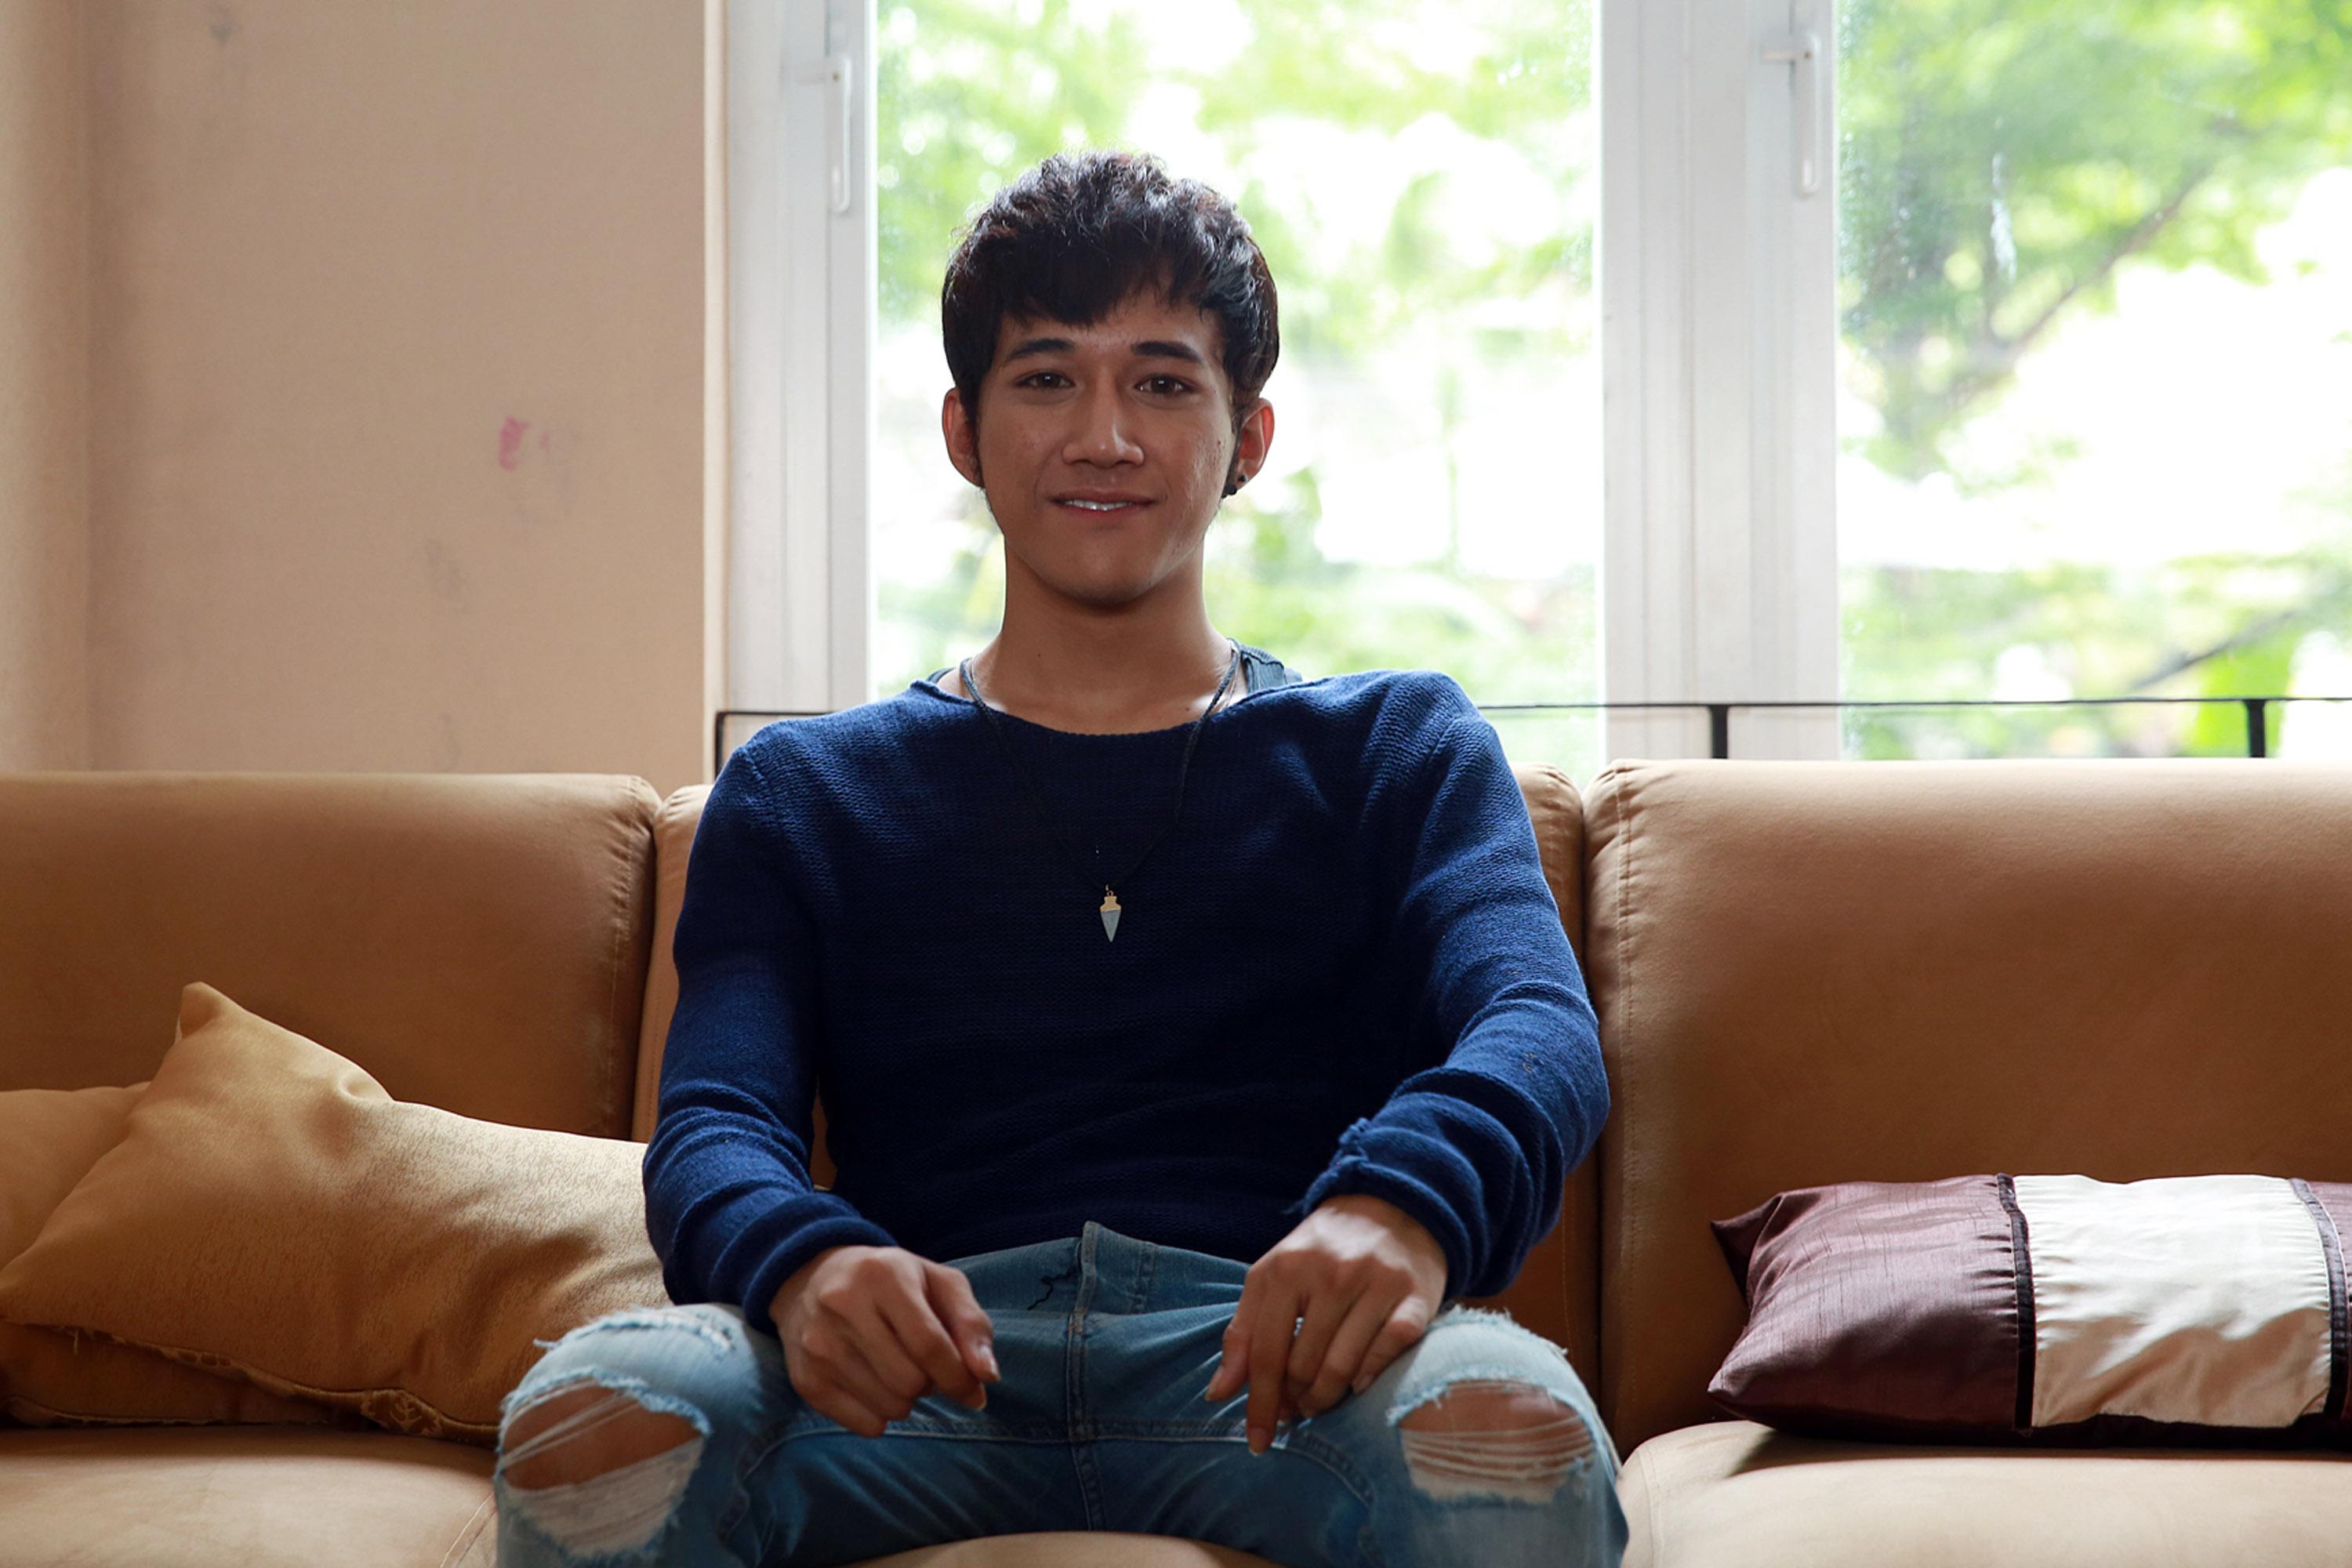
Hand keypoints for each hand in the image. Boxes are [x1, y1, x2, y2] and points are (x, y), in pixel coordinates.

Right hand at [768, 1245, 999, 1437]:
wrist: (811, 1279)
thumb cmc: (892, 1283)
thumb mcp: (938, 1283)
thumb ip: (971, 1324)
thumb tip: (987, 1376)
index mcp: (883, 1275)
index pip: (929, 1345)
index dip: (959, 1377)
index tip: (974, 1389)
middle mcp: (843, 1306)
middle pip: (910, 1381)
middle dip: (931, 1383)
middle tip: (923, 1365)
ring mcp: (818, 1344)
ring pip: (889, 1407)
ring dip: (908, 1400)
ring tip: (897, 1370)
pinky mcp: (805, 1379)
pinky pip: (865, 1425)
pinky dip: (881, 1415)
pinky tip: (874, 1384)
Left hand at [1202, 1193, 1447, 1452]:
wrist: (1392, 1208)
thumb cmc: (1321, 1252)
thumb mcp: (1273, 1277)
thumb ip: (1243, 1332)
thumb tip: (1217, 1394)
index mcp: (1287, 1268)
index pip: (1265, 1352)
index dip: (1258, 1403)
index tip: (1257, 1441)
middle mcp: (1332, 1274)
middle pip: (1304, 1366)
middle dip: (1294, 1401)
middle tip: (1294, 1410)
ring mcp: (1377, 1285)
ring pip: (1343, 1368)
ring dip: (1326, 1399)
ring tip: (1317, 1403)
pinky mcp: (1415, 1298)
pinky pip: (1387, 1355)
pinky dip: (1368, 1378)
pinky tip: (1357, 1384)